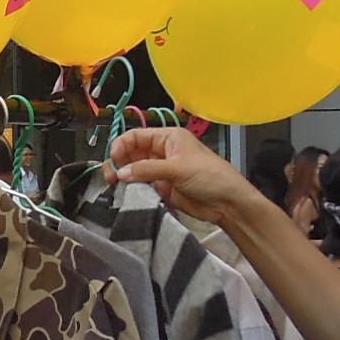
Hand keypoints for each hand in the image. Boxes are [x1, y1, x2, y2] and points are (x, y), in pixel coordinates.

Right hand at [106, 126, 259, 228]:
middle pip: (131, 153)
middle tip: (111, 178)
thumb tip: (120, 173)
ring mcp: (161, 172)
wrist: (227, 203)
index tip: (114, 160)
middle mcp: (162, 152)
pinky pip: (141, 187)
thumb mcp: (178, 168)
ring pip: (134, 171)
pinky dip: (132, 190)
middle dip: (119, 163)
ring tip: (116, 188)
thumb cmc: (209, 176)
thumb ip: (147, 169)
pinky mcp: (162, 190)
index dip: (121, 145)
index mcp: (168, 138)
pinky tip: (126, 196)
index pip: (136, 136)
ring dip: (124, 178)